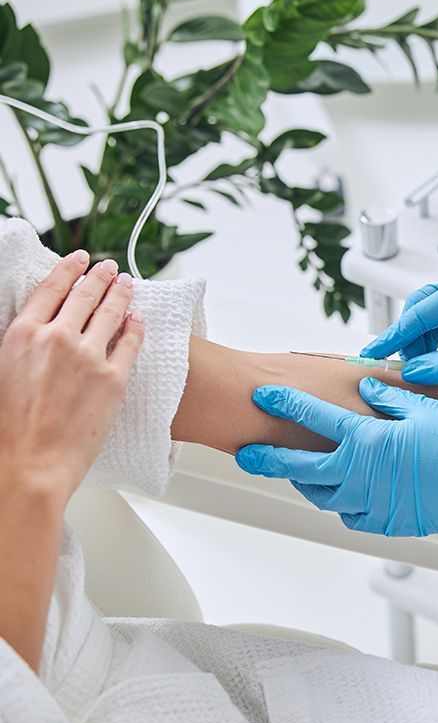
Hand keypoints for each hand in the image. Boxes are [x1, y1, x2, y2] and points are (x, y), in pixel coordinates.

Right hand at [0, 252, 143, 503]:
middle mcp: (57, 337)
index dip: (69, 269)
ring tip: (128, 284)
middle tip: (110, 268)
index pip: (52, 288)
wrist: (31, 462)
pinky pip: (130, 343)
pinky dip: (136, 326)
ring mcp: (89, 356)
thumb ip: (25, 342)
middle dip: (101, 276)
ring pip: (112, 313)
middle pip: (86, 295)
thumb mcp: (3, 369)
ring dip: (122, 294)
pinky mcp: (114, 378)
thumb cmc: (10, 426)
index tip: (80, 259)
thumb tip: (41, 326)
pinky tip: (139, 319)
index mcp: (23, 333)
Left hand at [235, 378, 437, 536]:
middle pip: (298, 468)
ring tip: (295, 474)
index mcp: (366, 440)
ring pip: (321, 496)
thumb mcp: (425, 409)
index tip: (263, 396)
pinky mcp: (386, 523)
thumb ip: (388, 398)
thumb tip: (366, 390)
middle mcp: (359, 475)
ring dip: (304, 483)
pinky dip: (340, 504)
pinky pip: (350, 516)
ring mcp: (371, 503)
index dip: (284, 404)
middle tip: (246, 455)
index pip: (312, 418)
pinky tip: (341, 496)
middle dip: (267, 459)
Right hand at [360, 268, 437, 385]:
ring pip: (436, 319)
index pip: (422, 310)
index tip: (374, 352)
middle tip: (393, 361)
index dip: (396, 334)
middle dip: (407, 335)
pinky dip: (437, 344)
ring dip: (422, 342)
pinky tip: (432, 362)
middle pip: (424, 308)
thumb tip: (414, 371)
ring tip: (413, 366)